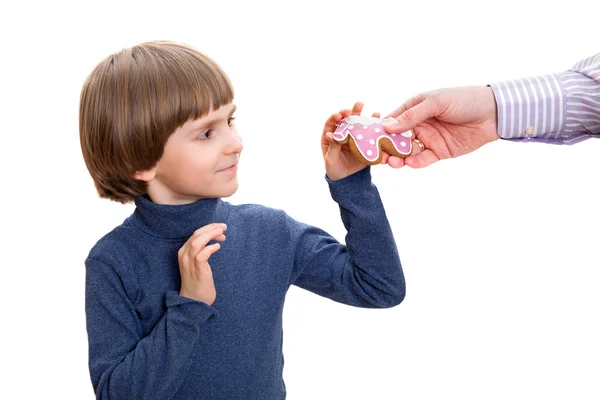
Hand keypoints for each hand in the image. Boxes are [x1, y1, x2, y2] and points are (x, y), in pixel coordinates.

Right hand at [178, 223, 226, 304]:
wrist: (193, 301)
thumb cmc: (198, 281)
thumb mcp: (197, 263)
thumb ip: (202, 251)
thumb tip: (214, 239)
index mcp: (184, 252)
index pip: (195, 233)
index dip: (209, 228)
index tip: (220, 229)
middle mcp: (184, 255)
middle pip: (196, 234)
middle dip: (211, 228)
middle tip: (224, 227)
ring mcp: (189, 263)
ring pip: (197, 241)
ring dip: (211, 234)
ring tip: (222, 234)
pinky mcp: (197, 270)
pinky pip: (202, 255)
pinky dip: (210, 248)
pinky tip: (218, 247)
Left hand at [322, 102, 379, 180]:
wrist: (346, 179)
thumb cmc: (334, 168)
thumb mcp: (331, 158)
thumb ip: (332, 146)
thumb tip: (330, 134)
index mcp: (330, 136)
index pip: (331, 123)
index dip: (335, 117)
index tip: (340, 114)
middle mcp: (342, 133)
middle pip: (346, 119)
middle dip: (352, 111)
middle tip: (359, 104)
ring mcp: (353, 137)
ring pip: (358, 124)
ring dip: (366, 116)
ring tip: (374, 111)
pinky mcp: (363, 142)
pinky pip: (368, 134)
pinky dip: (374, 127)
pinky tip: (380, 120)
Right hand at [381, 86, 499, 167]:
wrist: (493, 113)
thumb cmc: (464, 100)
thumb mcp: (436, 103)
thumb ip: (412, 116)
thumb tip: (387, 126)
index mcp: (414, 108)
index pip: (392, 121)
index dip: (380, 131)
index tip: (368, 140)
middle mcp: (418, 124)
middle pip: (396, 139)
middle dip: (386, 148)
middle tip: (379, 157)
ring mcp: (428, 139)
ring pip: (407, 151)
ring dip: (399, 158)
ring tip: (392, 163)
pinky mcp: (439, 152)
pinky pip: (423, 159)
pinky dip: (415, 163)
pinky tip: (410, 163)